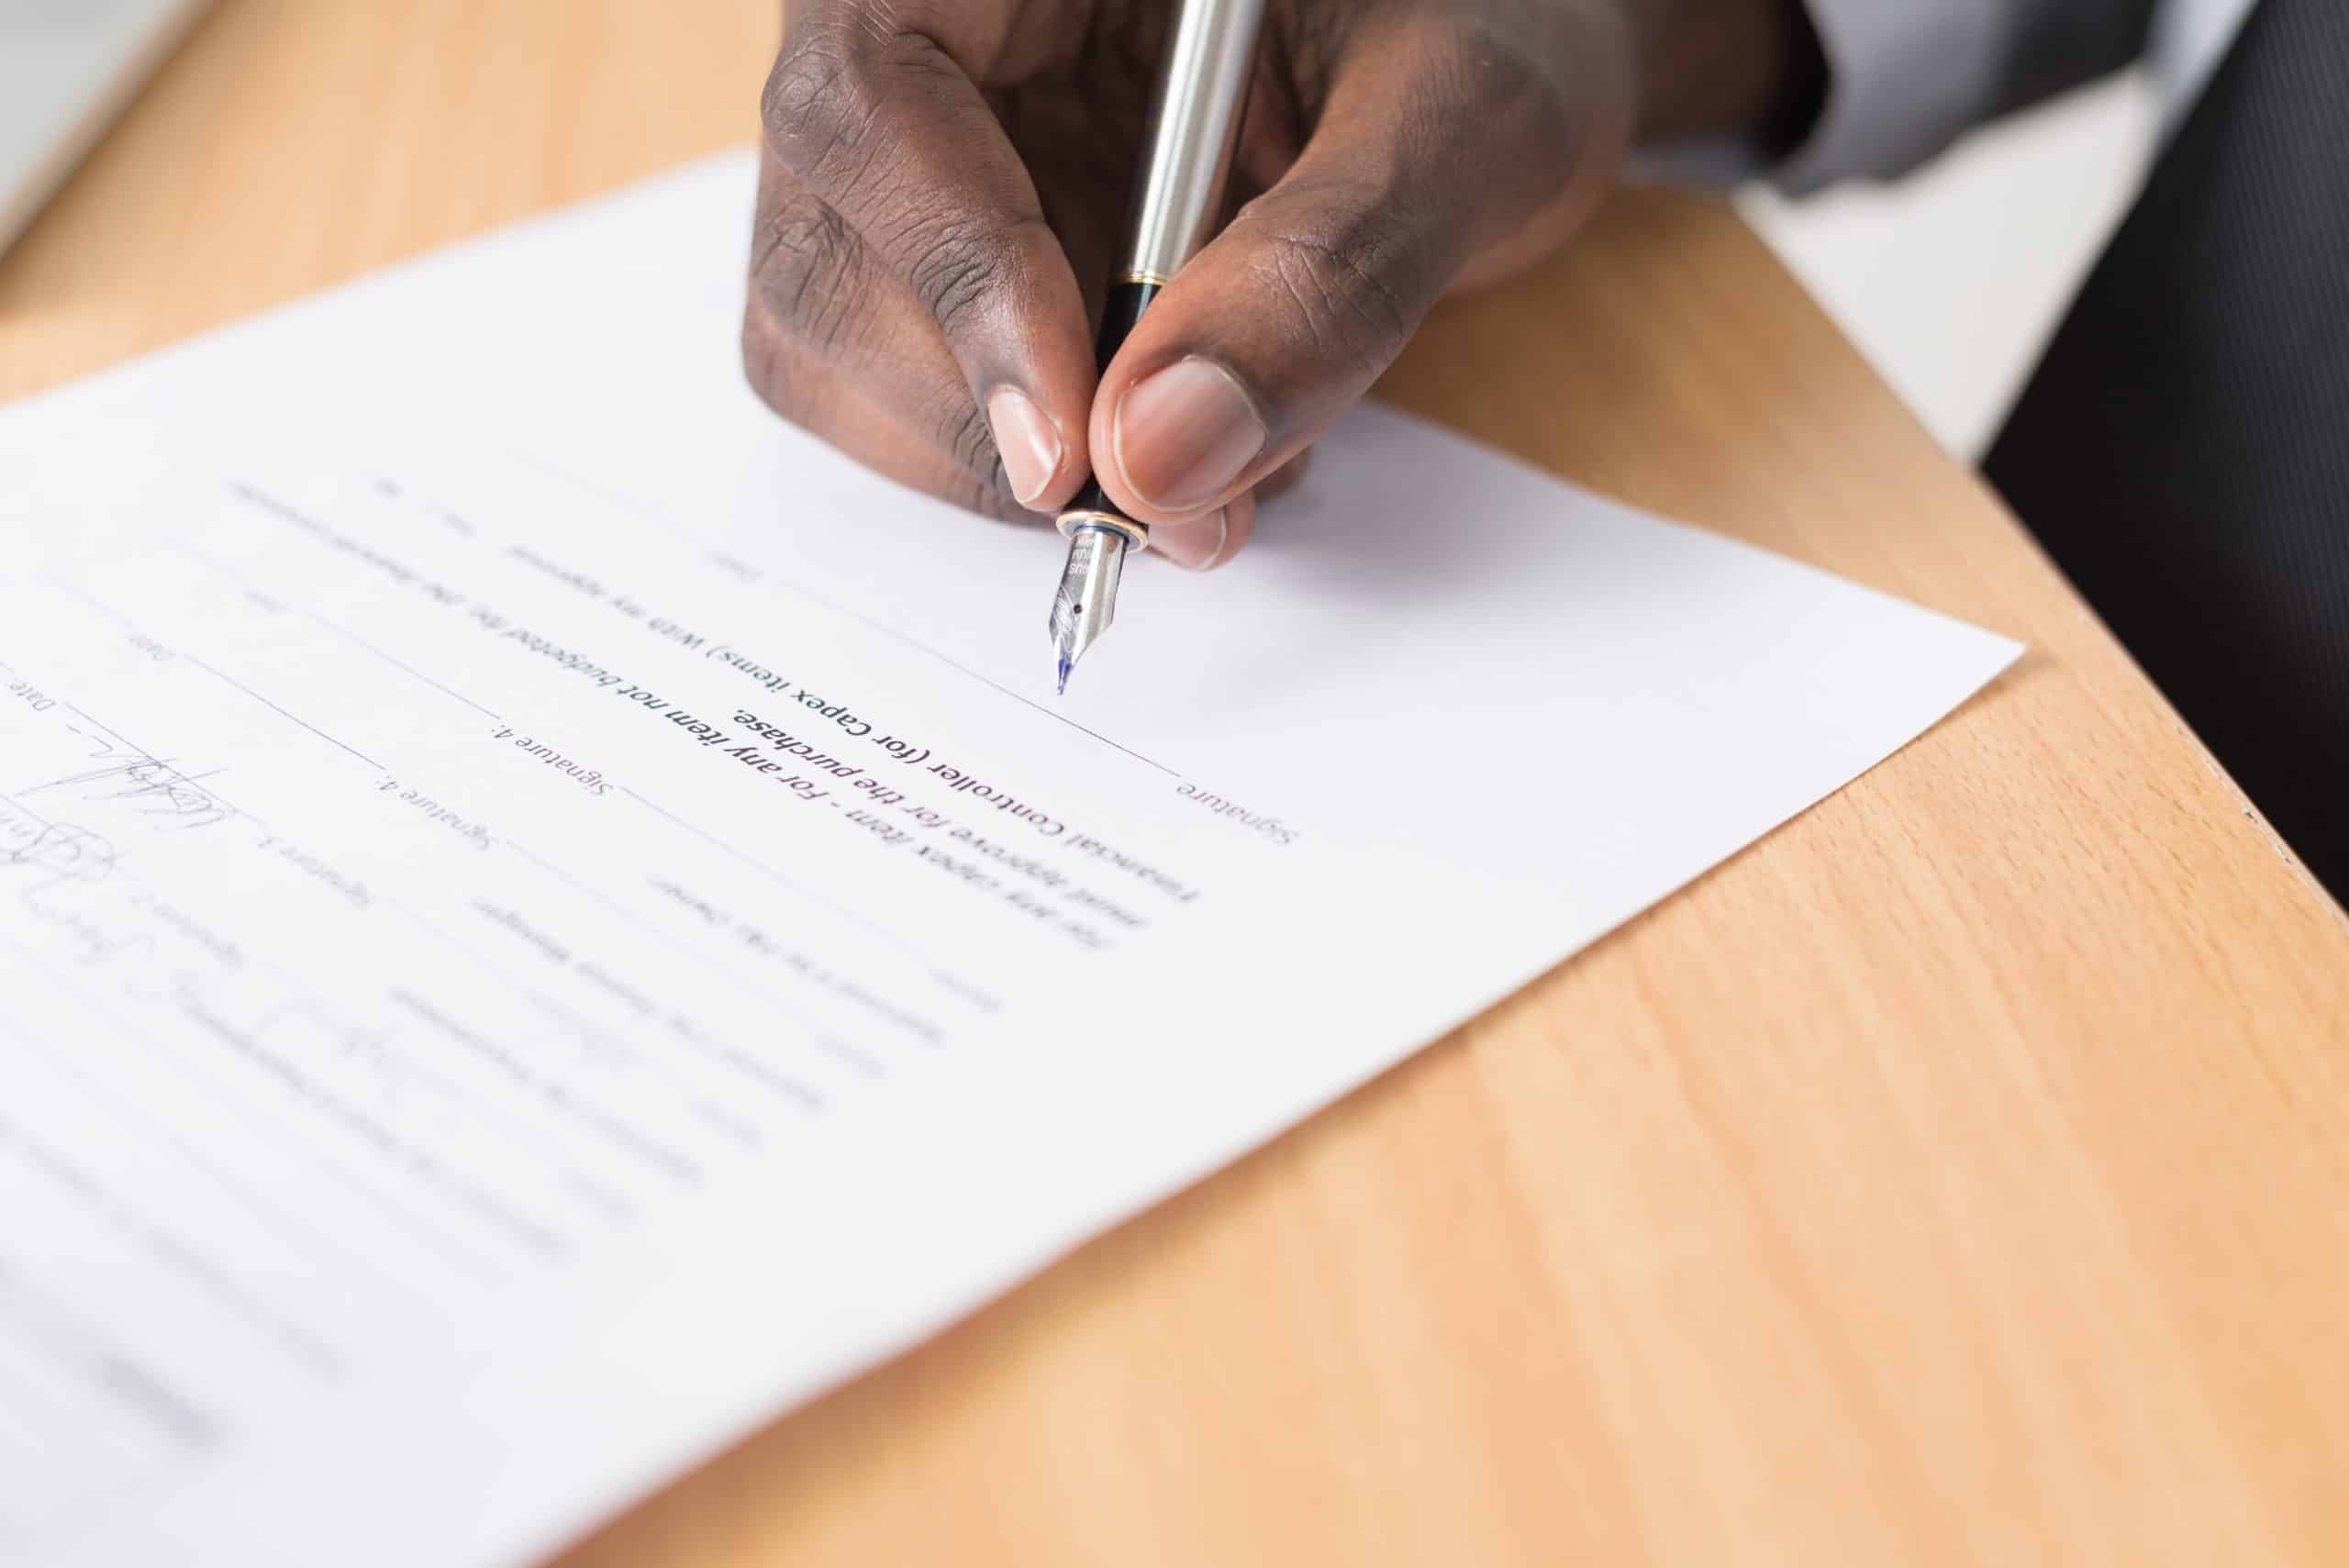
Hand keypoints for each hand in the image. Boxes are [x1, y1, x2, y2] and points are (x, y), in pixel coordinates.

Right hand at [745, 0, 1817, 567]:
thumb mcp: (1463, 115)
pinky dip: (1026, 468)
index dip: (957, 285)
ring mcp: (923, 156)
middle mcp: (933, 34)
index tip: (1071, 452)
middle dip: (980, 419)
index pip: (873, 101)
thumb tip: (1162, 459)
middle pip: (821, 250)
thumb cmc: (1490, 25)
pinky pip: (910, 394)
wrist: (1489, 58)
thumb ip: (1330, 269)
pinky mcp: (945, 256)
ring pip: (833, 344)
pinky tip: (1167, 438)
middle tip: (1163, 508)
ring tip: (1203, 467)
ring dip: (995, 464)